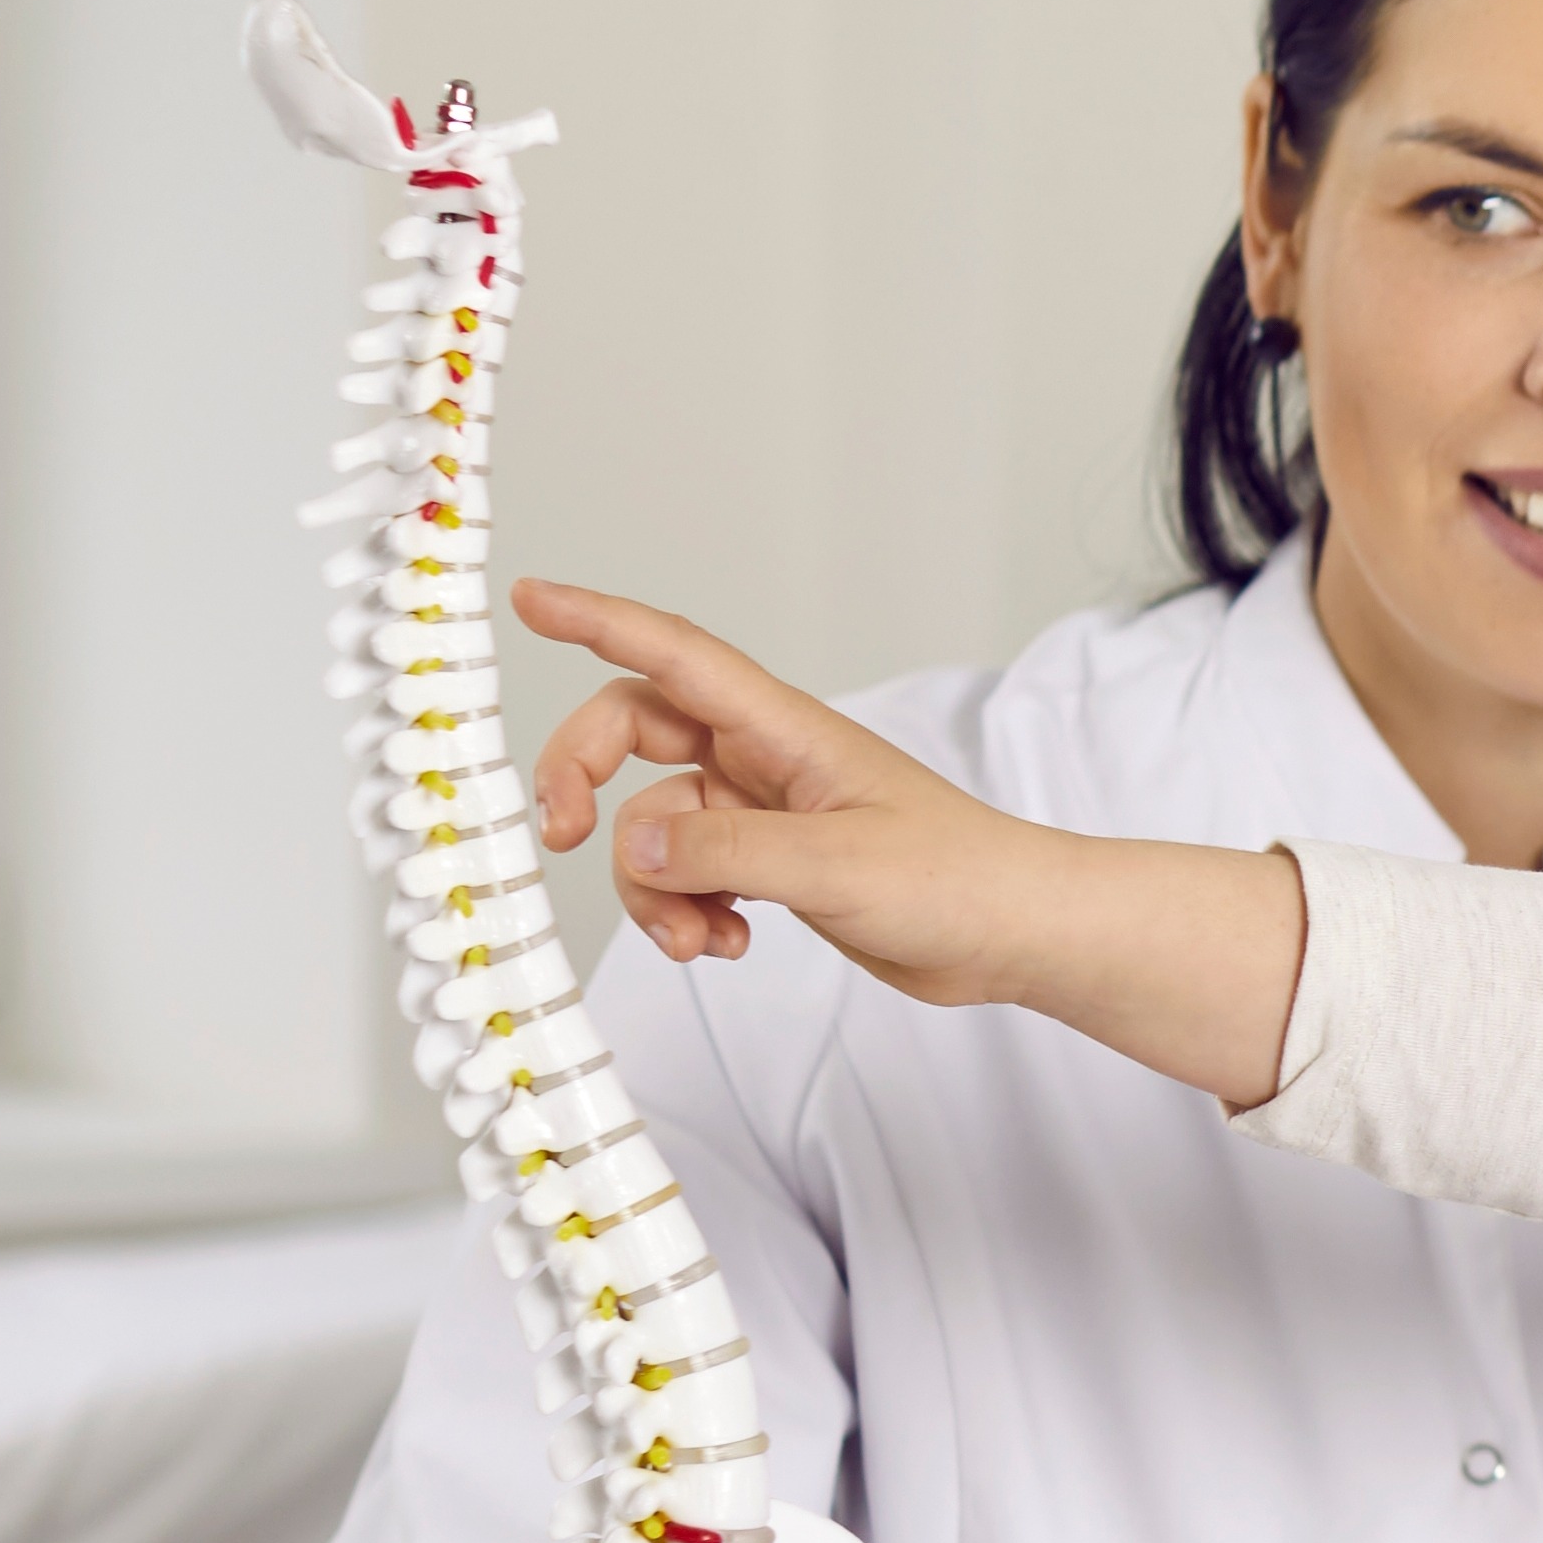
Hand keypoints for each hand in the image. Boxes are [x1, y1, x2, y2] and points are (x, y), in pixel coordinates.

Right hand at [517, 580, 1308, 1105]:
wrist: (1013, 935)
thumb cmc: (957, 879)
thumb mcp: (834, 864)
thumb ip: (726, 853)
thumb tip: (629, 844)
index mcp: (786, 730)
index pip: (674, 656)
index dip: (597, 620)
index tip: (529, 598)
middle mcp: (765, 759)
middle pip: (634, 736)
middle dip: (584, 780)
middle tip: (557, 837)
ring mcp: (765, 811)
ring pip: (655, 826)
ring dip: (654, 887)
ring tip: (701, 939)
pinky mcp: (772, 862)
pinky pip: (687, 873)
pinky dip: (686, 912)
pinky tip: (726, 943)